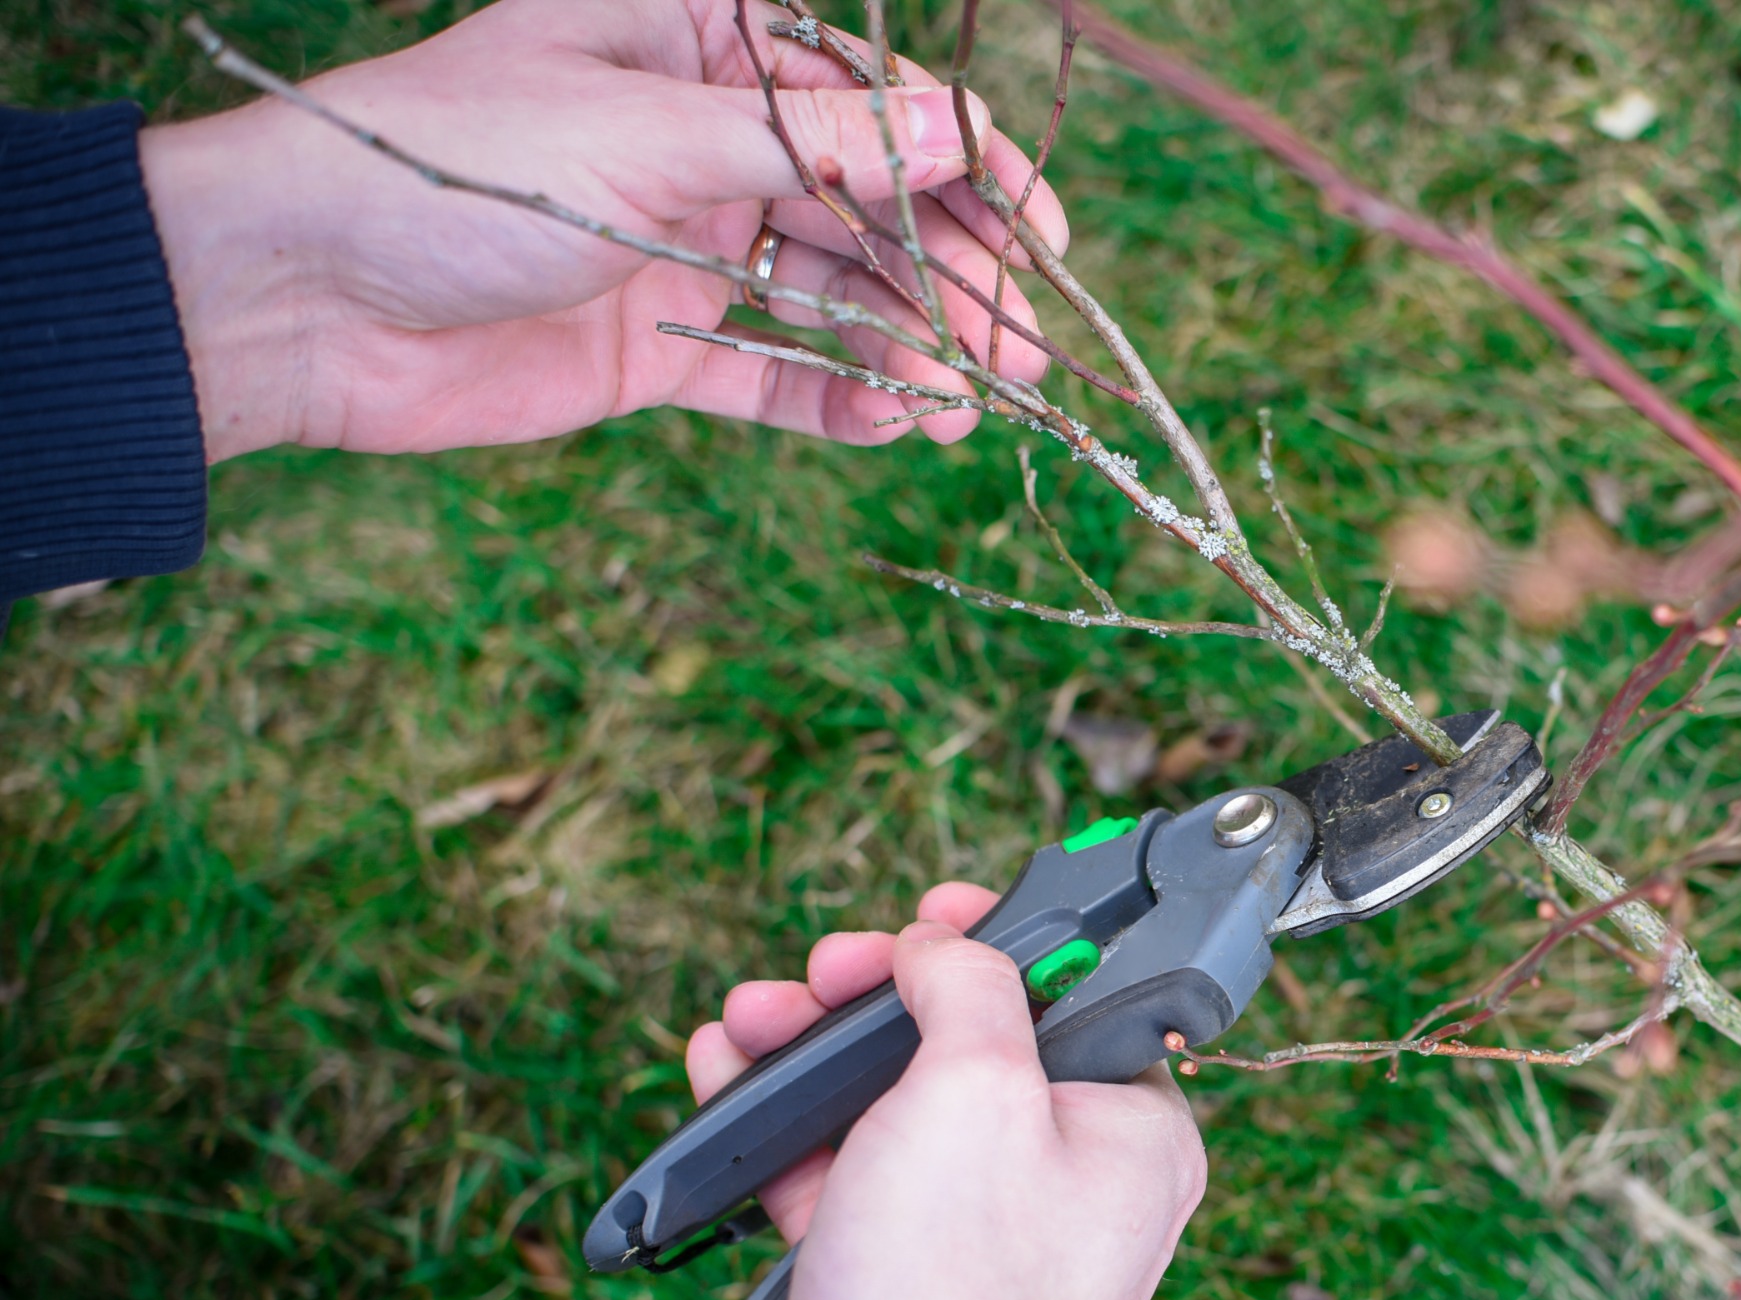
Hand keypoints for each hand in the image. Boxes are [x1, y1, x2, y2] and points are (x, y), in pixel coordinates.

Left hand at [139, 0, 1067, 459]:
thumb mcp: (649, 136)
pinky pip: (770, 371)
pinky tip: (902, 421)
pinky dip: (838, 397)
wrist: (302, 298)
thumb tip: (957, 136)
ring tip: (983, 393)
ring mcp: (683, 243)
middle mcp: (699, 137)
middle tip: (1028, 338)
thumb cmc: (453, 166)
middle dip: (952, 267)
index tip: (1043, 230)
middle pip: (867, 201)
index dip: (963, 160)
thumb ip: (814, 148)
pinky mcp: (657, 344)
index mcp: (694, 43)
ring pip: (833, 290)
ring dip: (913, 340)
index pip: (865, 95)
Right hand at [670, 884, 1205, 1299]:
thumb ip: (969, 986)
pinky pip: (846, 1176)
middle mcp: (1072, 1191)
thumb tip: (946, 947)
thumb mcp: (975, 1088)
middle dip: (879, 997)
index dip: (1004, 941)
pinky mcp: (900, 1287)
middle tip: (822, 971)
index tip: (935, 912)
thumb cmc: (951, 1298)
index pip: (1083, 998)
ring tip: (749, 1019)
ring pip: (896, 1108)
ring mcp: (981, 1244)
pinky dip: (789, 1125)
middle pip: (973, 1047)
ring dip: (816, 1051)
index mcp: (1136, 1139)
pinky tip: (731, 1077)